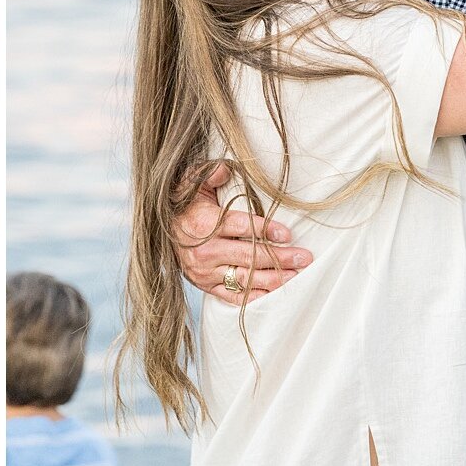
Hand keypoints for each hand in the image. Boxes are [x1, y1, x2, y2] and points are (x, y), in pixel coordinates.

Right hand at [173, 162, 310, 305]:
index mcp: (202, 223)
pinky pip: (233, 296)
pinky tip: (275, 292)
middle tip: (304, 257)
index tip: (287, 234)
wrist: (162, 228)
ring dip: (273, 279)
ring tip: (297, 275)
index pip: (238, 227)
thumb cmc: (183, 203)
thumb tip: (226, 169)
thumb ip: (211, 173)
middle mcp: (203, 251)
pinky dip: (255, 296)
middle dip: (279, 258)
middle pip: (247, 256)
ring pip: (244, 279)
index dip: (264, 230)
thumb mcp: (192, 182)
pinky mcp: (204, 285)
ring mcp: (204, 272)